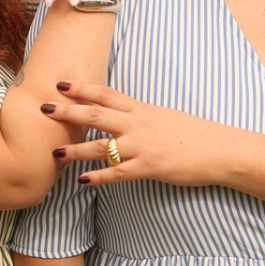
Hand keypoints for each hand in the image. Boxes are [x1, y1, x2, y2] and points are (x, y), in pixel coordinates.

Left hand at [43, 83, 221, 186]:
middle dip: (68, 112)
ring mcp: (142, 146)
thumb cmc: (196, 134)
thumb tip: (123, 117)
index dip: (82, 88)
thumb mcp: (166, 116)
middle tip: (44, 108)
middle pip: (96, 114)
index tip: (61, 84)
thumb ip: (142, 116)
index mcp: (142, 109)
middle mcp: (138, 124)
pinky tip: (82, 181)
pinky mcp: (148, 168)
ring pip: (100, 147)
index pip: (107, 94)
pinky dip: (99, 177)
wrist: (221, 150)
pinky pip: (117, 173)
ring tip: (54, 153)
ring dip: (75, 150)